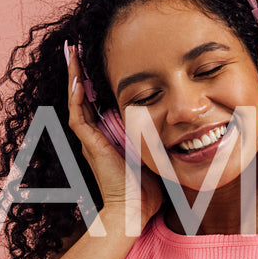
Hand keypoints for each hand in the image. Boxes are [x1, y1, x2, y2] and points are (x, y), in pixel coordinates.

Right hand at [64, 43, 162, 227]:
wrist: (135, 210)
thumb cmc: (149, 191)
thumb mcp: (157, 155)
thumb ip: (162, 140)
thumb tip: (186, 127)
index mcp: (107, 138)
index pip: (97, 102)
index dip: (94, 82)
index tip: (96, 61)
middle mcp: (95, 137)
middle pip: (82, 97)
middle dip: (80, 72)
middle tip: (76, 48)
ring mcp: (90, 141)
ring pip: (75, 101)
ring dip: (74, 77)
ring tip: (71, 52)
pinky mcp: (90, 146)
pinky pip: (78, 116)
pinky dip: (76, 98)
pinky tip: (77, 79)